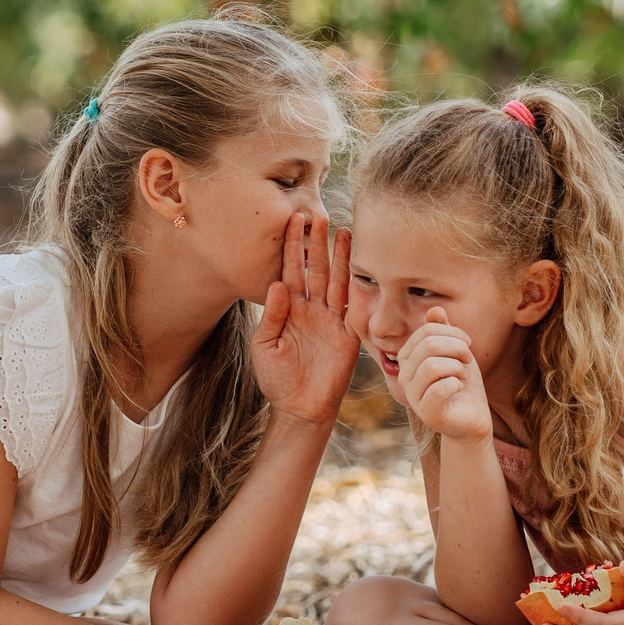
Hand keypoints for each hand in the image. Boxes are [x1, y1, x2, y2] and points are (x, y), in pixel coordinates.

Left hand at [250, 215, 357, 426]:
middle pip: (315, 268)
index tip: (292, 220)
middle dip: (315, 242)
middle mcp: (310, 309)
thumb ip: (271, 316)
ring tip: (343, 231)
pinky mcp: (347, 334)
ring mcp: (330, 319)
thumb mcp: (264, 346)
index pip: (290, 270)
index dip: (291, 246)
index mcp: (288, 309)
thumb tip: (278, 284)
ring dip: (339, 257)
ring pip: (336, 281)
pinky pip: (352, 306)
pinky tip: (359, 265)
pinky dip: (356, 285)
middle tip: (317, 215)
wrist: (299, 409)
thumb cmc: (276, 380)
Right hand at [394, 310, 490, 442]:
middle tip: (468, 360)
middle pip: (429, 345)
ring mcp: (412, 395)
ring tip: (462, 374)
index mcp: (407, 357)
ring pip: (432, 365)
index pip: (427, 330)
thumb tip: (435, 309)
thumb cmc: (462, 382)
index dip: (453, 333)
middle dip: (458, 348)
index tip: (467, 344)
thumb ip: (443, 331)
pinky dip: (457, 383)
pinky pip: (440, 388)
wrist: (472, 417)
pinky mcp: (426, 413)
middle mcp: (404, 375)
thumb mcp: (455, 351)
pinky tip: (459, 388)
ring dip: (457, 367)